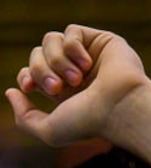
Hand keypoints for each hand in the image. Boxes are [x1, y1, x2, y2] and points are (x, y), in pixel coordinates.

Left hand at [5, 25, 147, 146]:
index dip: (27, 76)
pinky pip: (71, 32)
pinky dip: (73, 47)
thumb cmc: (90, 123)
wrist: (119, 109)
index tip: (31, 88)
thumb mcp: (50, 131)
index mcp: (66, 93)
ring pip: (50, 40)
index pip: (32, 73)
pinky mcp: (101, 41)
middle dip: (41, 70)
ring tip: (76, 78)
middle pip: (37, 56)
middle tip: (58, 87)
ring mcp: (89, 57)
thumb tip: (10, 93)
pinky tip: (88, 64)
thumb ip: (25, 118)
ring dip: (56, 60)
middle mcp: (76, 74)